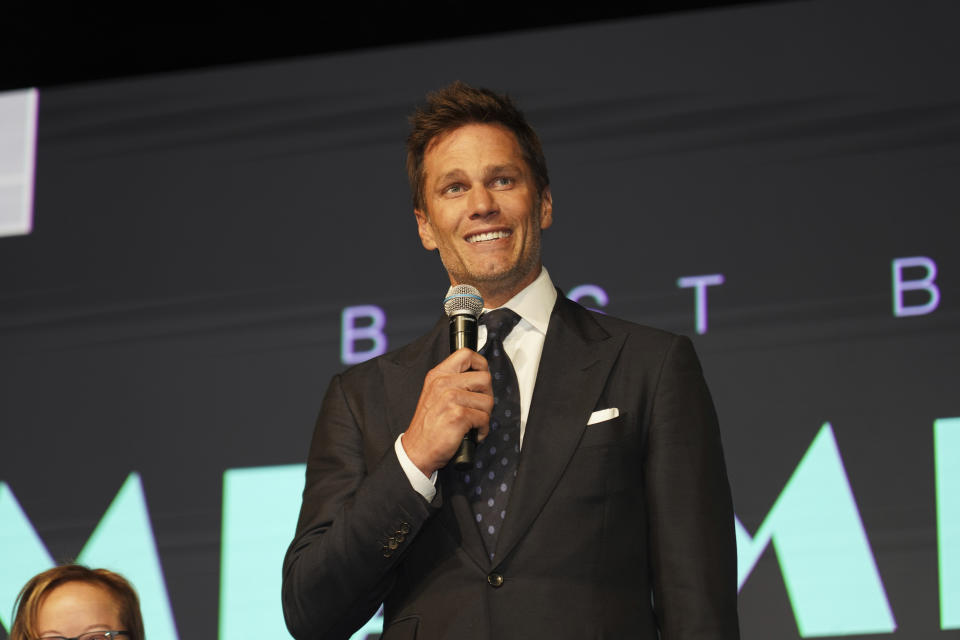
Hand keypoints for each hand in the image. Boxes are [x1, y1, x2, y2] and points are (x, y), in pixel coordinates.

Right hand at [401, 348, 492, 475]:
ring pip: (488, 400)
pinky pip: (484, 418)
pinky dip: (482, 430)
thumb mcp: (434, 394)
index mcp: (438, 375)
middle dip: (487, 396)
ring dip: (485, 415)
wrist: (416, 450)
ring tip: (472, 423)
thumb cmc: (428, 426)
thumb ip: (453, 381)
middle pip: (485, 378)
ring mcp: (450, 398)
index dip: (481, 364)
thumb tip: (480, 375)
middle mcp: (443, 383)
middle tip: (477, 407)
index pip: (466, 354)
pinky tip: (471, 433)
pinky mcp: (458, 415)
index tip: (481, 378)